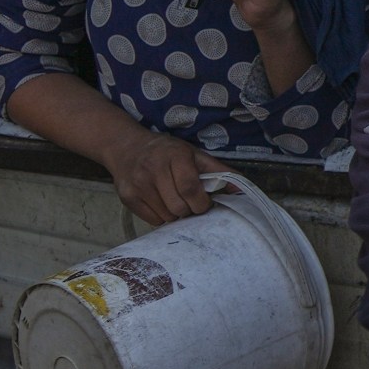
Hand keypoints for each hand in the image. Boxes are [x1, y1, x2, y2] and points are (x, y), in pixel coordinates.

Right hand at [102, 129, 229, 225]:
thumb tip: (242, 191)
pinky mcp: (127, 197)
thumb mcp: (194, 154)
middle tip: (192, 203)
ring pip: (166, 216)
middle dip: (191, 210)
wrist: (126, 148)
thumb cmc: (168, 152)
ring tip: (176, 201)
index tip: (206, 203)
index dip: (202, 202)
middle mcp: (153, 170)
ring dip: (177, 214)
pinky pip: (153, 220)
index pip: (190, 189)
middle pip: (178, 206)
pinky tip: (162, 203)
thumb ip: (219, 171)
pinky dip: (162, 217)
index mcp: (174, 156)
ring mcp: (137, 185)